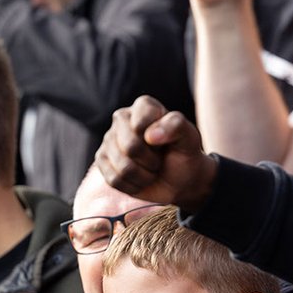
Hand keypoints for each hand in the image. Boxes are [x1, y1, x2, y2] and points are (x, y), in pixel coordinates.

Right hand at [94, 95, 216, 212]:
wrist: (179, 180)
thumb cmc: (184, 154)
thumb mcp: (190, 138)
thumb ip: (177, 126)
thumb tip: (150, 135)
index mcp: (144, 106)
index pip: (141, 123)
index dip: (157, 140)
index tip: (167, 143)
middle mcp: (122, 118)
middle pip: (130, 147)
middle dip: (151, 161)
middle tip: (159, 161)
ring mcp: (109, 139)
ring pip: (123, 167)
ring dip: (144, 176)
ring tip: (151, 170)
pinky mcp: (102, 160)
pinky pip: (114, 180)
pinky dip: (133, 186)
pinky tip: (140, 179)